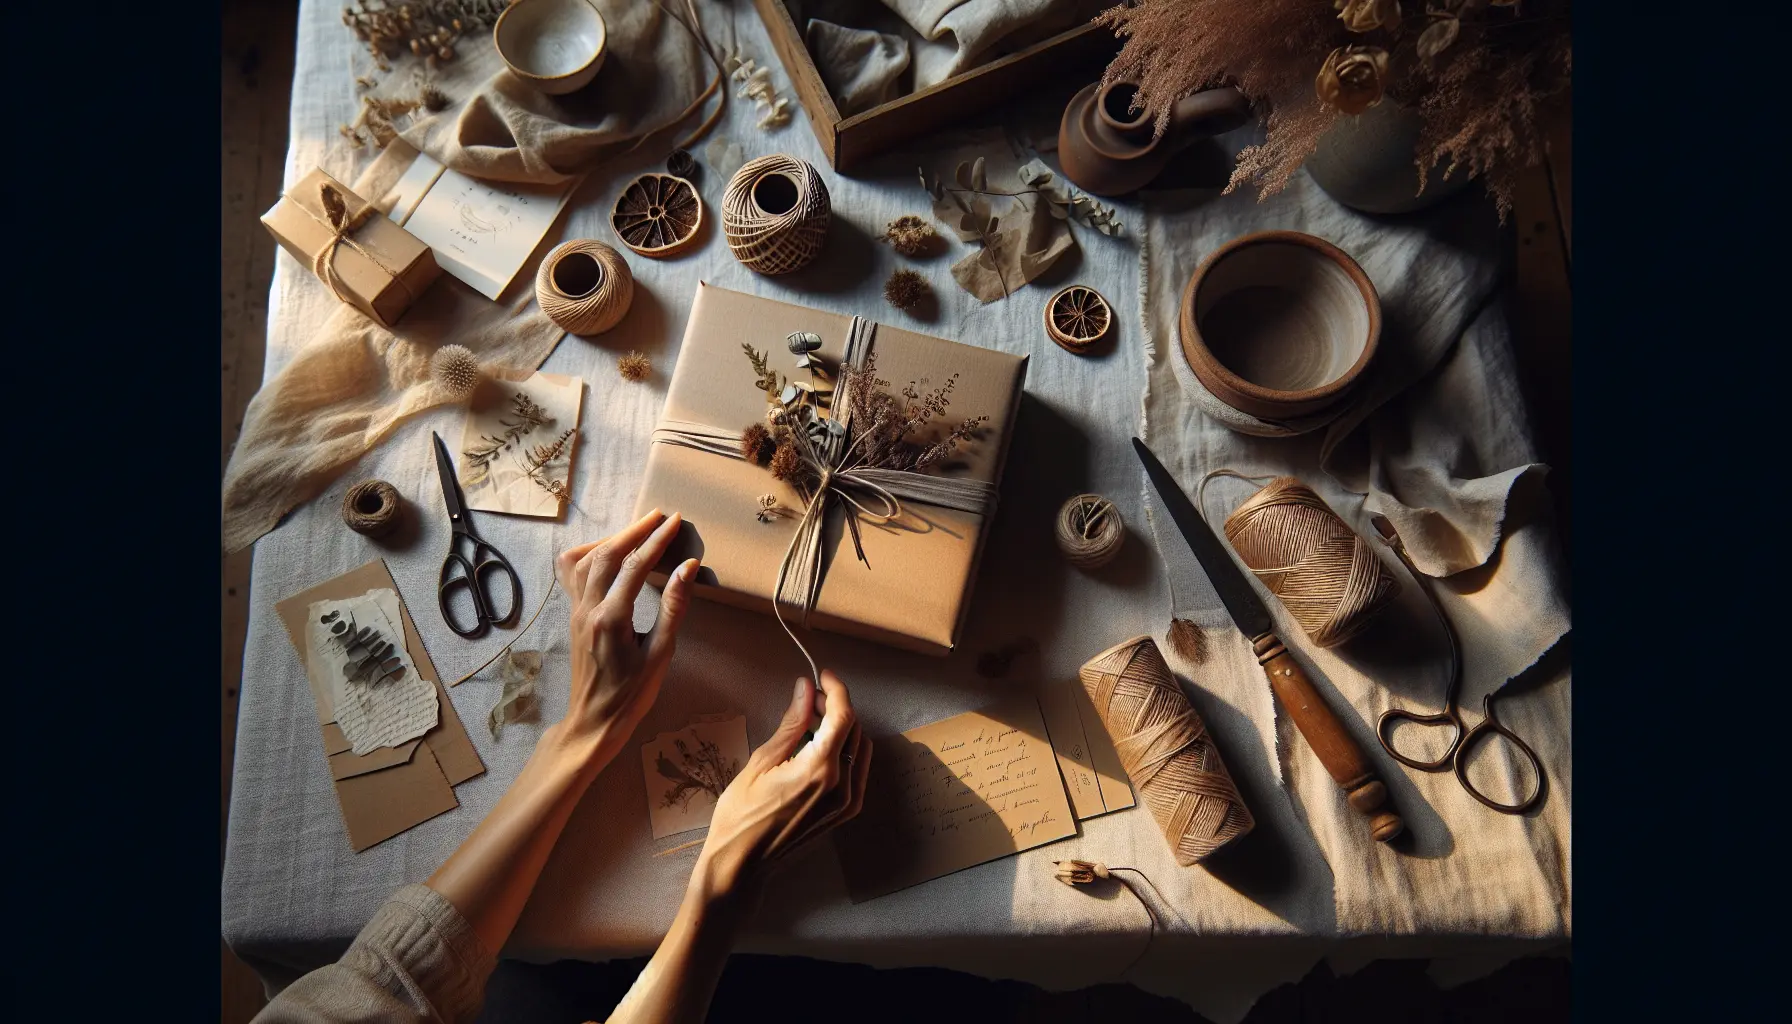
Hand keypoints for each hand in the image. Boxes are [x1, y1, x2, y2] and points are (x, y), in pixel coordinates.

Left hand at [551, 509, 697, 769]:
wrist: (593, 721)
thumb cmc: (631, 695)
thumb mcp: (660, 654)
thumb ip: (673, 608)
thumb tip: (688, 568)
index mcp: (612, 618)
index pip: (636, 565)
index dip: (657, 539)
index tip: (675, 521)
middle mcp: (588, 608)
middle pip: (607, 554)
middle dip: (634, 530)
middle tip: (659, 516)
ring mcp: (576, 611)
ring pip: (584, 559)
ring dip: (611, 539)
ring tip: (637, 530)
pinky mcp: (573, 616)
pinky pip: (572, 574)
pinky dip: (587, 554)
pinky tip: (604, 553)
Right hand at [692, 671, 870, 903]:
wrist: (742, 865)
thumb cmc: (741, 814)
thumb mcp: (762, 762)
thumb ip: (791, 724)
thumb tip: (804, 689)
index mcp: (820, 770)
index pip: (843, 716)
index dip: (836, 690)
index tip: (823, 675)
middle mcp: (842, 786)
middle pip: (853, 730)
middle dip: (835, 707)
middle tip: (809, 698)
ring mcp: (847, 803)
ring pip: (858, 749)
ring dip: (842, 729)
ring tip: (811, 722)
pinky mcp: (845, 814)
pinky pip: (856, 772)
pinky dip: (844, 752)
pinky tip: (818, 748)